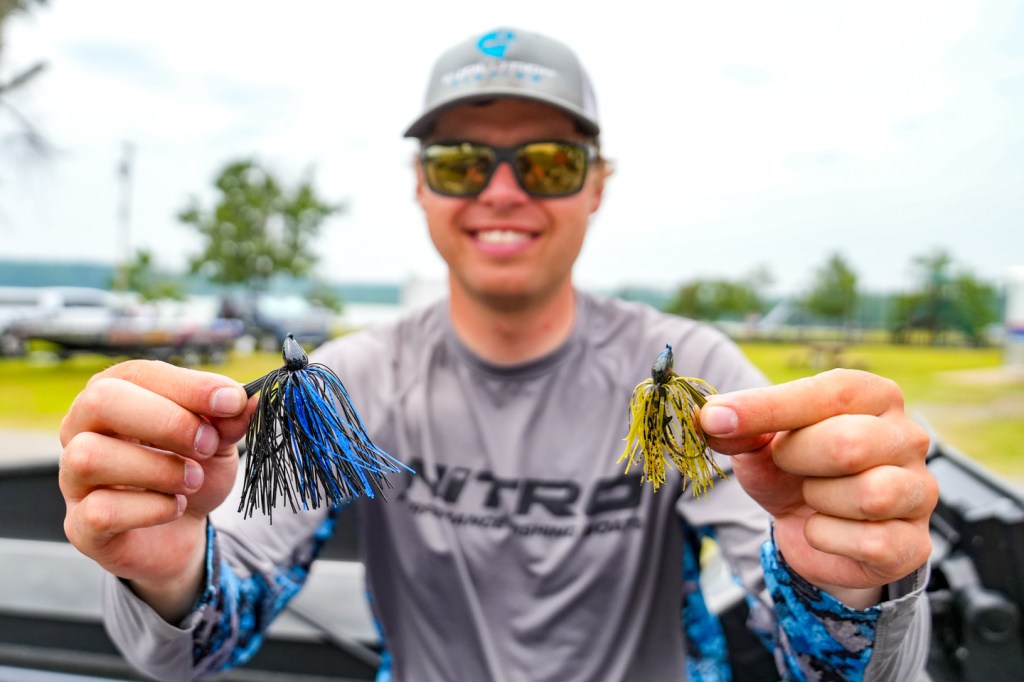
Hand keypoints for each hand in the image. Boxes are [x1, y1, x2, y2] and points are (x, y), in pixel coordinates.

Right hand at [59, 360, 251, 618]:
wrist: (184, 531)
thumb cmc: (192, 471)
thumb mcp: (218, 440)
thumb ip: (227, 418)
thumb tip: (247, 398)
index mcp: (116, 395)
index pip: (137, 373)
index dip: (188, 386)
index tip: (232, 402)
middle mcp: (83, 430)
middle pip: (100, 402)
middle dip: (167, 421)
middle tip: (207, 445)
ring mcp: (73, 479)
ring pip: (90, 457)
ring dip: (158, 468)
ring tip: (192, 479)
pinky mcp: (80, 526)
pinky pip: (99, 512)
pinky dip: (151, 509)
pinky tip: (174, 507)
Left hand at [700, 368, 936, 606]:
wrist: (815, 531)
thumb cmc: (793, 471)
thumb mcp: (759, 442)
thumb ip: (739, 427)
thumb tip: (712, 419)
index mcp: (874, 396)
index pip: (828, 392)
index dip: (768, 406)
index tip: (715, 419)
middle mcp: (907, 437)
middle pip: (849, 444)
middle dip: (797, 459)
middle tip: (786, 465)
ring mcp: (920, 490)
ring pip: (869, 495)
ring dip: (818, 500)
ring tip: (813, 497)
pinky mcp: (915, 543)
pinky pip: (872, 543)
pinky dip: (828, 540)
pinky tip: (825, 530)